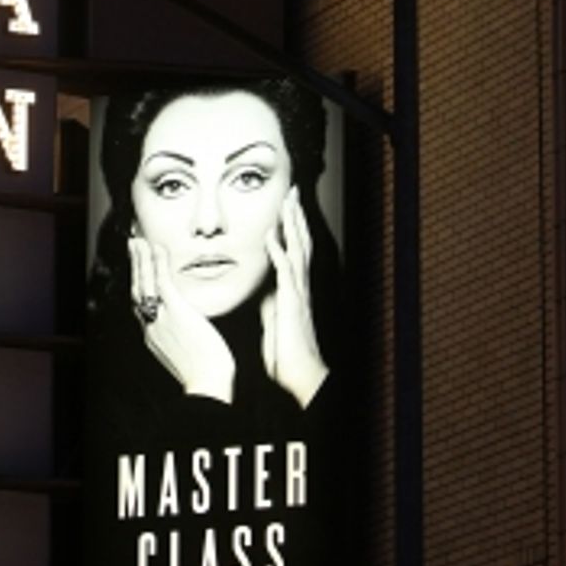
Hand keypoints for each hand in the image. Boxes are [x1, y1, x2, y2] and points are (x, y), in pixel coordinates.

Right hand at [129, 235, 234, 403]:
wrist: (209, 385)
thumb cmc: (208, 374)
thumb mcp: (188, 353)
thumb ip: (184, 337)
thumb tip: (193, 328)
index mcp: (154, 338)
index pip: (142, 306)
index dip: (139, 285)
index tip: (139, 270)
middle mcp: (151, 328)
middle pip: (137, 291)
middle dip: (134, 267)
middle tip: (133, 246)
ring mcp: (161, 320)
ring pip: (144, 284)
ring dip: (141, 259)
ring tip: (139, 241)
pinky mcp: (176, 313)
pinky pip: (162, 283)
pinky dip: (157, 263)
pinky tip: (157, 248)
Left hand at [261, 187, 328, 409]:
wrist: (298, 375)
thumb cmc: (286, 351)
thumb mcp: (275, 319)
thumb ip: (271, 300)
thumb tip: (264, 288)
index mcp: (293, 288)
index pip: (295, 248)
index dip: (292, 225)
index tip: (287, 204)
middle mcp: (299, 285)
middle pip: (301, 241)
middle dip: (296, 215)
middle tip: (292, 190)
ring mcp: (296, 292)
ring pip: (297, 249)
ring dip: (292, 224)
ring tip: (287, 201)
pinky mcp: (290, 302)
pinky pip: (284, 272)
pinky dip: (277, 252)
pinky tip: (269, 236)